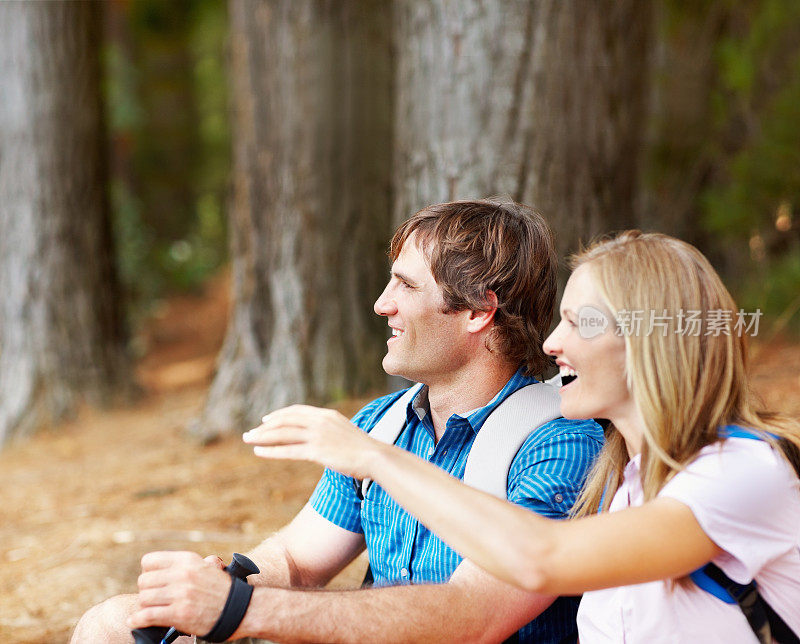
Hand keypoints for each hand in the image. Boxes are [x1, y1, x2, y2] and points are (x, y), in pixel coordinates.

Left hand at [127, 551, 230, 634]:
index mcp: (187, 560)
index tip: (153, 581)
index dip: (148, 572)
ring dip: (145, 606)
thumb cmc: (221, 589)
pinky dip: (138, 620)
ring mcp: (181, 593)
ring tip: (151, 610)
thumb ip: (185, 565)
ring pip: (144, 598)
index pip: (149, 561)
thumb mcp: (206, 566)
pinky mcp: (179, 613)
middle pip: (144, 581)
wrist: (239, 608)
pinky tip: (135, 621)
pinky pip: (147, 615)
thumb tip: (162, 568)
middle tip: (154, 598)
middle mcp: (182, 574)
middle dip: (146, 591)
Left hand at [243, 405, 382, 478]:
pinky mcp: (317, 451)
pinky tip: (259, 452)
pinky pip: (288, 450)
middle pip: (285, 421)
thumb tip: (321, 438)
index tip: (266, 419)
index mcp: (327, 415)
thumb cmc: (364, 449)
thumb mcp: (345, 432)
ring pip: (283, 434)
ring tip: (248, 440)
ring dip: (263, 436)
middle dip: (265, 426)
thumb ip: (331, 431)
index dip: (280, 415)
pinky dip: (271, 450)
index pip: (297, 411)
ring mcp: (318, 436)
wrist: (375, 457)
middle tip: (250, 432)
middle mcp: (320, 422)